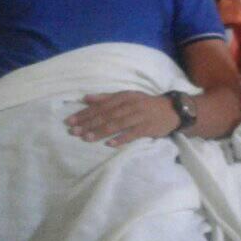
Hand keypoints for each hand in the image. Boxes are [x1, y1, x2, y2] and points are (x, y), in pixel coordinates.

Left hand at [64, 91, 180, 146]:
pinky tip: (110, 144)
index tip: (70, 121)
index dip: (84, 113)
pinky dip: (121, 138)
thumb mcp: (126, 97)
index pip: (100, 106)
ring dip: (101, 131)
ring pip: (117, 124)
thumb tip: (85, 98)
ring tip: (87, 138)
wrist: (171, 110)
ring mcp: (139, 116)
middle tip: (73, 132)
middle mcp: (130, 105)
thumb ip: (106, 97)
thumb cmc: (144, 104)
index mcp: (123, 96)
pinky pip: (132, 133)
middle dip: (88, 123)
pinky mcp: (147, 127)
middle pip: (106, 115)